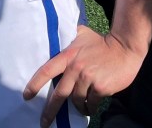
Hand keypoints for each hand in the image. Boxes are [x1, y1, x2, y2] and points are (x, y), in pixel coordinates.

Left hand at [23, 25, 145, 125]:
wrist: (125, 47)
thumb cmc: (101, 41)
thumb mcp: (81, 34)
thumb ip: (68, 37)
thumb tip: (56, 32)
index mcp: (68, 56)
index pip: (46, 71)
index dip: (35, 84)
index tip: (26, 96)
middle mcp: (75, 68)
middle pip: (59, 93)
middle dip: (49, 111)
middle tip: (43, 122)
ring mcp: (88, 78)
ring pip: (77, 100)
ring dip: (77, 106)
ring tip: (80, 108)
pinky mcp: (101, 88)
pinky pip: (91, 103)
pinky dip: (90, 106)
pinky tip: (91, 106)